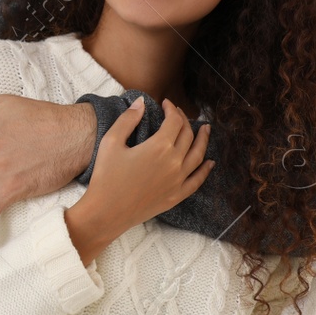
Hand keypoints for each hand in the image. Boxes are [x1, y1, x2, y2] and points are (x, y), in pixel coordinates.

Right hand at [82, 98, 212, 237]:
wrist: (107, 211)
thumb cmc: (106, 176)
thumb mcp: (111, 142)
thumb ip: (127, 119)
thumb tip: (141, 103)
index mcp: (159, 146)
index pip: (174, 121)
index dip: (172, 109)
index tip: (166, 103)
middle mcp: (174, 162)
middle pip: (187, 135)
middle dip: (184, 120)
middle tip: (177, 113)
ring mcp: (178, 180)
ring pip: (198, 155)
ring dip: (203, 140)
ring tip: (206, 129)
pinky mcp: (177, 195)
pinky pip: (197, 180)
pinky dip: (205, 169)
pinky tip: (210, 162)